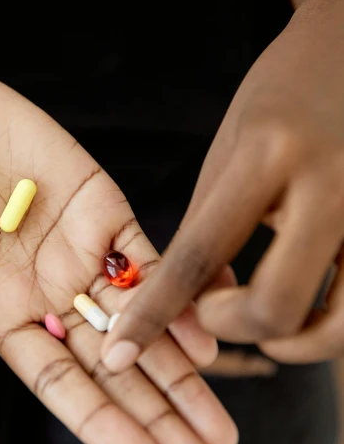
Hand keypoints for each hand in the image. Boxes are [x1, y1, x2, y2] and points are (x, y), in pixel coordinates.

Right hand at [0, 67, 236, 443]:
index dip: (102, 423)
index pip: (61, 384)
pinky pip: (148, 258)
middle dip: (160, 417)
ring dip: (183, 373)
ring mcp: (82, 255)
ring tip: (220, 426)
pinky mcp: (104, 210)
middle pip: (115, 367)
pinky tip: (206, 338)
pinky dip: (179, 294)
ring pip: (144, 322)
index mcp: (5, 317)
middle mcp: (51, 296)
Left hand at [102, 0, 343, 370]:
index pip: (201, 254)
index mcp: (270, 156)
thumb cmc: (284, 92)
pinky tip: (304, 298)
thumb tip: (196, 304)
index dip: (155, 312)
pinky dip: (328, 319)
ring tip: (259, 316)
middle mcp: (332, 187)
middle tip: (214, 314)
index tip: (121, 351)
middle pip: (276, 307)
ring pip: (339, 325)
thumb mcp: (232, 147)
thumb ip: (210, 228)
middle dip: (232, 328)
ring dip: (291, 340)